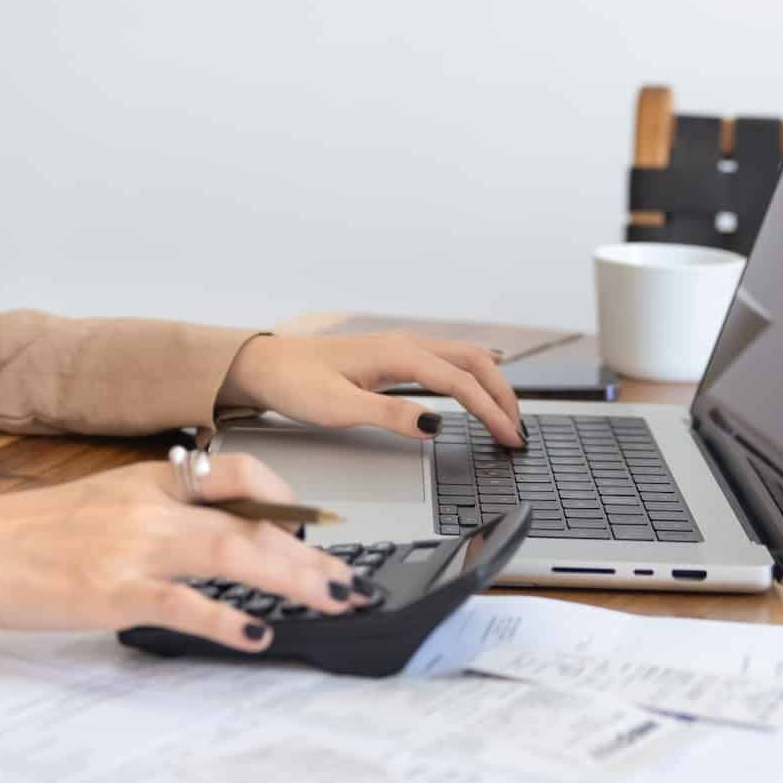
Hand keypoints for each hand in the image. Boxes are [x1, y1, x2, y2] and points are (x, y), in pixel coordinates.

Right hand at [0, 451, 376, 651]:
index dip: (283, 493)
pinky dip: (225, 620)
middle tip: (350, 579)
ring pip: (232, 553)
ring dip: (292, 578)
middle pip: (249, 520)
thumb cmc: (24, 534)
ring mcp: (132, 548)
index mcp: (145, 479)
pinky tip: (255, 634)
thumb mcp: (97, 501)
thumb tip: (202, 531)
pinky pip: (183, 604)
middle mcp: (148, 505)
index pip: (232, 470)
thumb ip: (149, 511)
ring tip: (333, 598)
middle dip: (309, 551)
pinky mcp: (112, 591)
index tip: (316, 520)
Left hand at [217, 332, 524, 446]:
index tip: (509, 438)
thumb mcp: (338, 408)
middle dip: (502, 394)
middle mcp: (403, 344)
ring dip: (490, 382)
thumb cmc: (294, 383)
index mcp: (395, 355)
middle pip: (472, 361)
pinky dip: (472, 370)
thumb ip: (389, 415)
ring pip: (461, 356)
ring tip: (509, 413)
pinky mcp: (392, 356)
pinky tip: (481, 375)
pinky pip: (446, 357)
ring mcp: (399, 347)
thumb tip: (434, 425)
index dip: (490, 410)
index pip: (459, 382)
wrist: (264, 365)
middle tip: (519, 430)